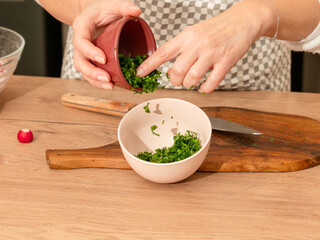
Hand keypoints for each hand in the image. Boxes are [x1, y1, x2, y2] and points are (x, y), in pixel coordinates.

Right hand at [72, 0, 140, 88]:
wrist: (94, 13)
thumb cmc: (102, 9)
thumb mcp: (112, 4)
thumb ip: (123, 6)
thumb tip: (137, 11)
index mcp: (82, 27)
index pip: (80, 41)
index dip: (90, 52)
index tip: (104, 59)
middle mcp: (79, 42)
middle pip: (79, 61)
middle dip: (92, 72)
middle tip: (107, 78)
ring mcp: (84, 53)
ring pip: (84, 70)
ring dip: (95, 81)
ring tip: (110, 86)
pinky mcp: (90, 60)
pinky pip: (90, 74)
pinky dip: (99, 82)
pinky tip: (110, 85)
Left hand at [136, 0, 275, 92]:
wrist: (242, 20)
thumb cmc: (216, 28)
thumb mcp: (193, 33)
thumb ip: (181, 50)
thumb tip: (168, 70)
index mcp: (186, 37)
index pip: (162, 52)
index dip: (149, 64)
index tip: (139, 74)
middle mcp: (197, 45)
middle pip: (176, 71)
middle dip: (174, 81)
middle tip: (178, 80)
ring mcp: (211, 54)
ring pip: (191, 79)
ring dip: (189, 85)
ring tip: (192, 81)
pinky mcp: (225, 62)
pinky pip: (211, 83)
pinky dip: (205, 89)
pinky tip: (204, 86)